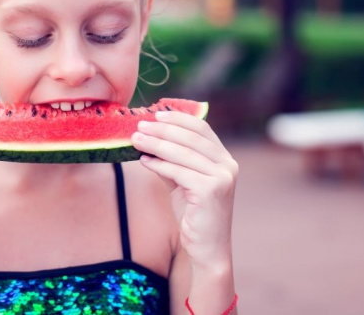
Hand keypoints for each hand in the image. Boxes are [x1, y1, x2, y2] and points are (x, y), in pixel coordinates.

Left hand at [131, 111, 237, 267]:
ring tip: (135, 139)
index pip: (202, 128)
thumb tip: (149, 138)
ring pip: (182, 152)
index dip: (179, 119)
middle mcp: (228, 165)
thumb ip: (172, 160)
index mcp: (225, 159)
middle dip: (162, 129)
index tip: (156, 114)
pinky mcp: (211, 190)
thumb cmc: (194, 214)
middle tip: (139, 125)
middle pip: (191, 137)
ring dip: (155, 144)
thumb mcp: (183, 182)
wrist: (206, 248)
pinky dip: (158, 164)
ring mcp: (222, 177)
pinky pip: (178, 171)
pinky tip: (144, 161)